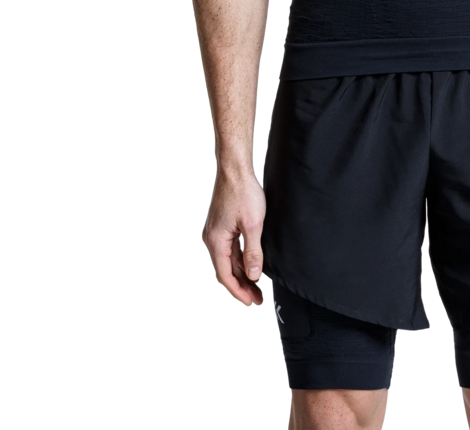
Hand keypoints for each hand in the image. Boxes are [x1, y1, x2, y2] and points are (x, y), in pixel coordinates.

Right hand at [201, 169, 267, 306]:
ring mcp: (215, 232)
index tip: (252, 302)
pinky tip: (251, 265)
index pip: (225, 276)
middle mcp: (211, 239)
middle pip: (226, 271)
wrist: (235, 168)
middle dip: (242, 286)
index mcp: (216, 242)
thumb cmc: (243, 192)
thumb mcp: (253, 224)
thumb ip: (252, 251)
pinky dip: (239, 260)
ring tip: (257, 287)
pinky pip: (229, 249)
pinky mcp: (220, 225)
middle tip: (258, 299)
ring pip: (228, 260)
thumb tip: (254, 276)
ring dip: (242, 274)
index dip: (239, 292)